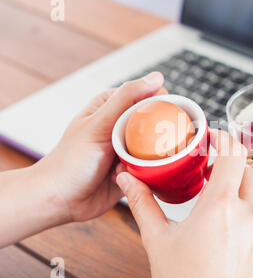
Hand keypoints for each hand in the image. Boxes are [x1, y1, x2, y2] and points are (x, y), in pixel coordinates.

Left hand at [35, 72, 165, 222]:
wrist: (61, 200)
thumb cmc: (71, 160)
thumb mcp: (99, 123)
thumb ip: (127, 98)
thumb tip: (156, 77)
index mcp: (112, 107)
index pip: (149, 95)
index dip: (162, 104)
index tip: (165, 117)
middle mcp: (122, 126)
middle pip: (157, 122)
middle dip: (160, 134)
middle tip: (152, 146)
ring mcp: (129, 148)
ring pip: (158, 146)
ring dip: (153, 156)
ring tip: (138, 163)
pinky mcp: (134, 169)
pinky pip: (153, 168)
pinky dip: (149, 172)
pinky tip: (134, 176)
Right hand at [116, 130, 252, 277]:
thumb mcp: (157, 240)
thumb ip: (142, 204)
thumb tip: (126, 180)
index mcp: (219, 205)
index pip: (233, 152)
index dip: (223, 137)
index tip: (212, 138)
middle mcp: (247, 215)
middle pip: (244, 172)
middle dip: (227, 167)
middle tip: (207, 175)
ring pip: (251, 199)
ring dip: (233, 196)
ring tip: (211, 211)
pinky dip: (242, 221)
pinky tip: (223, 238)